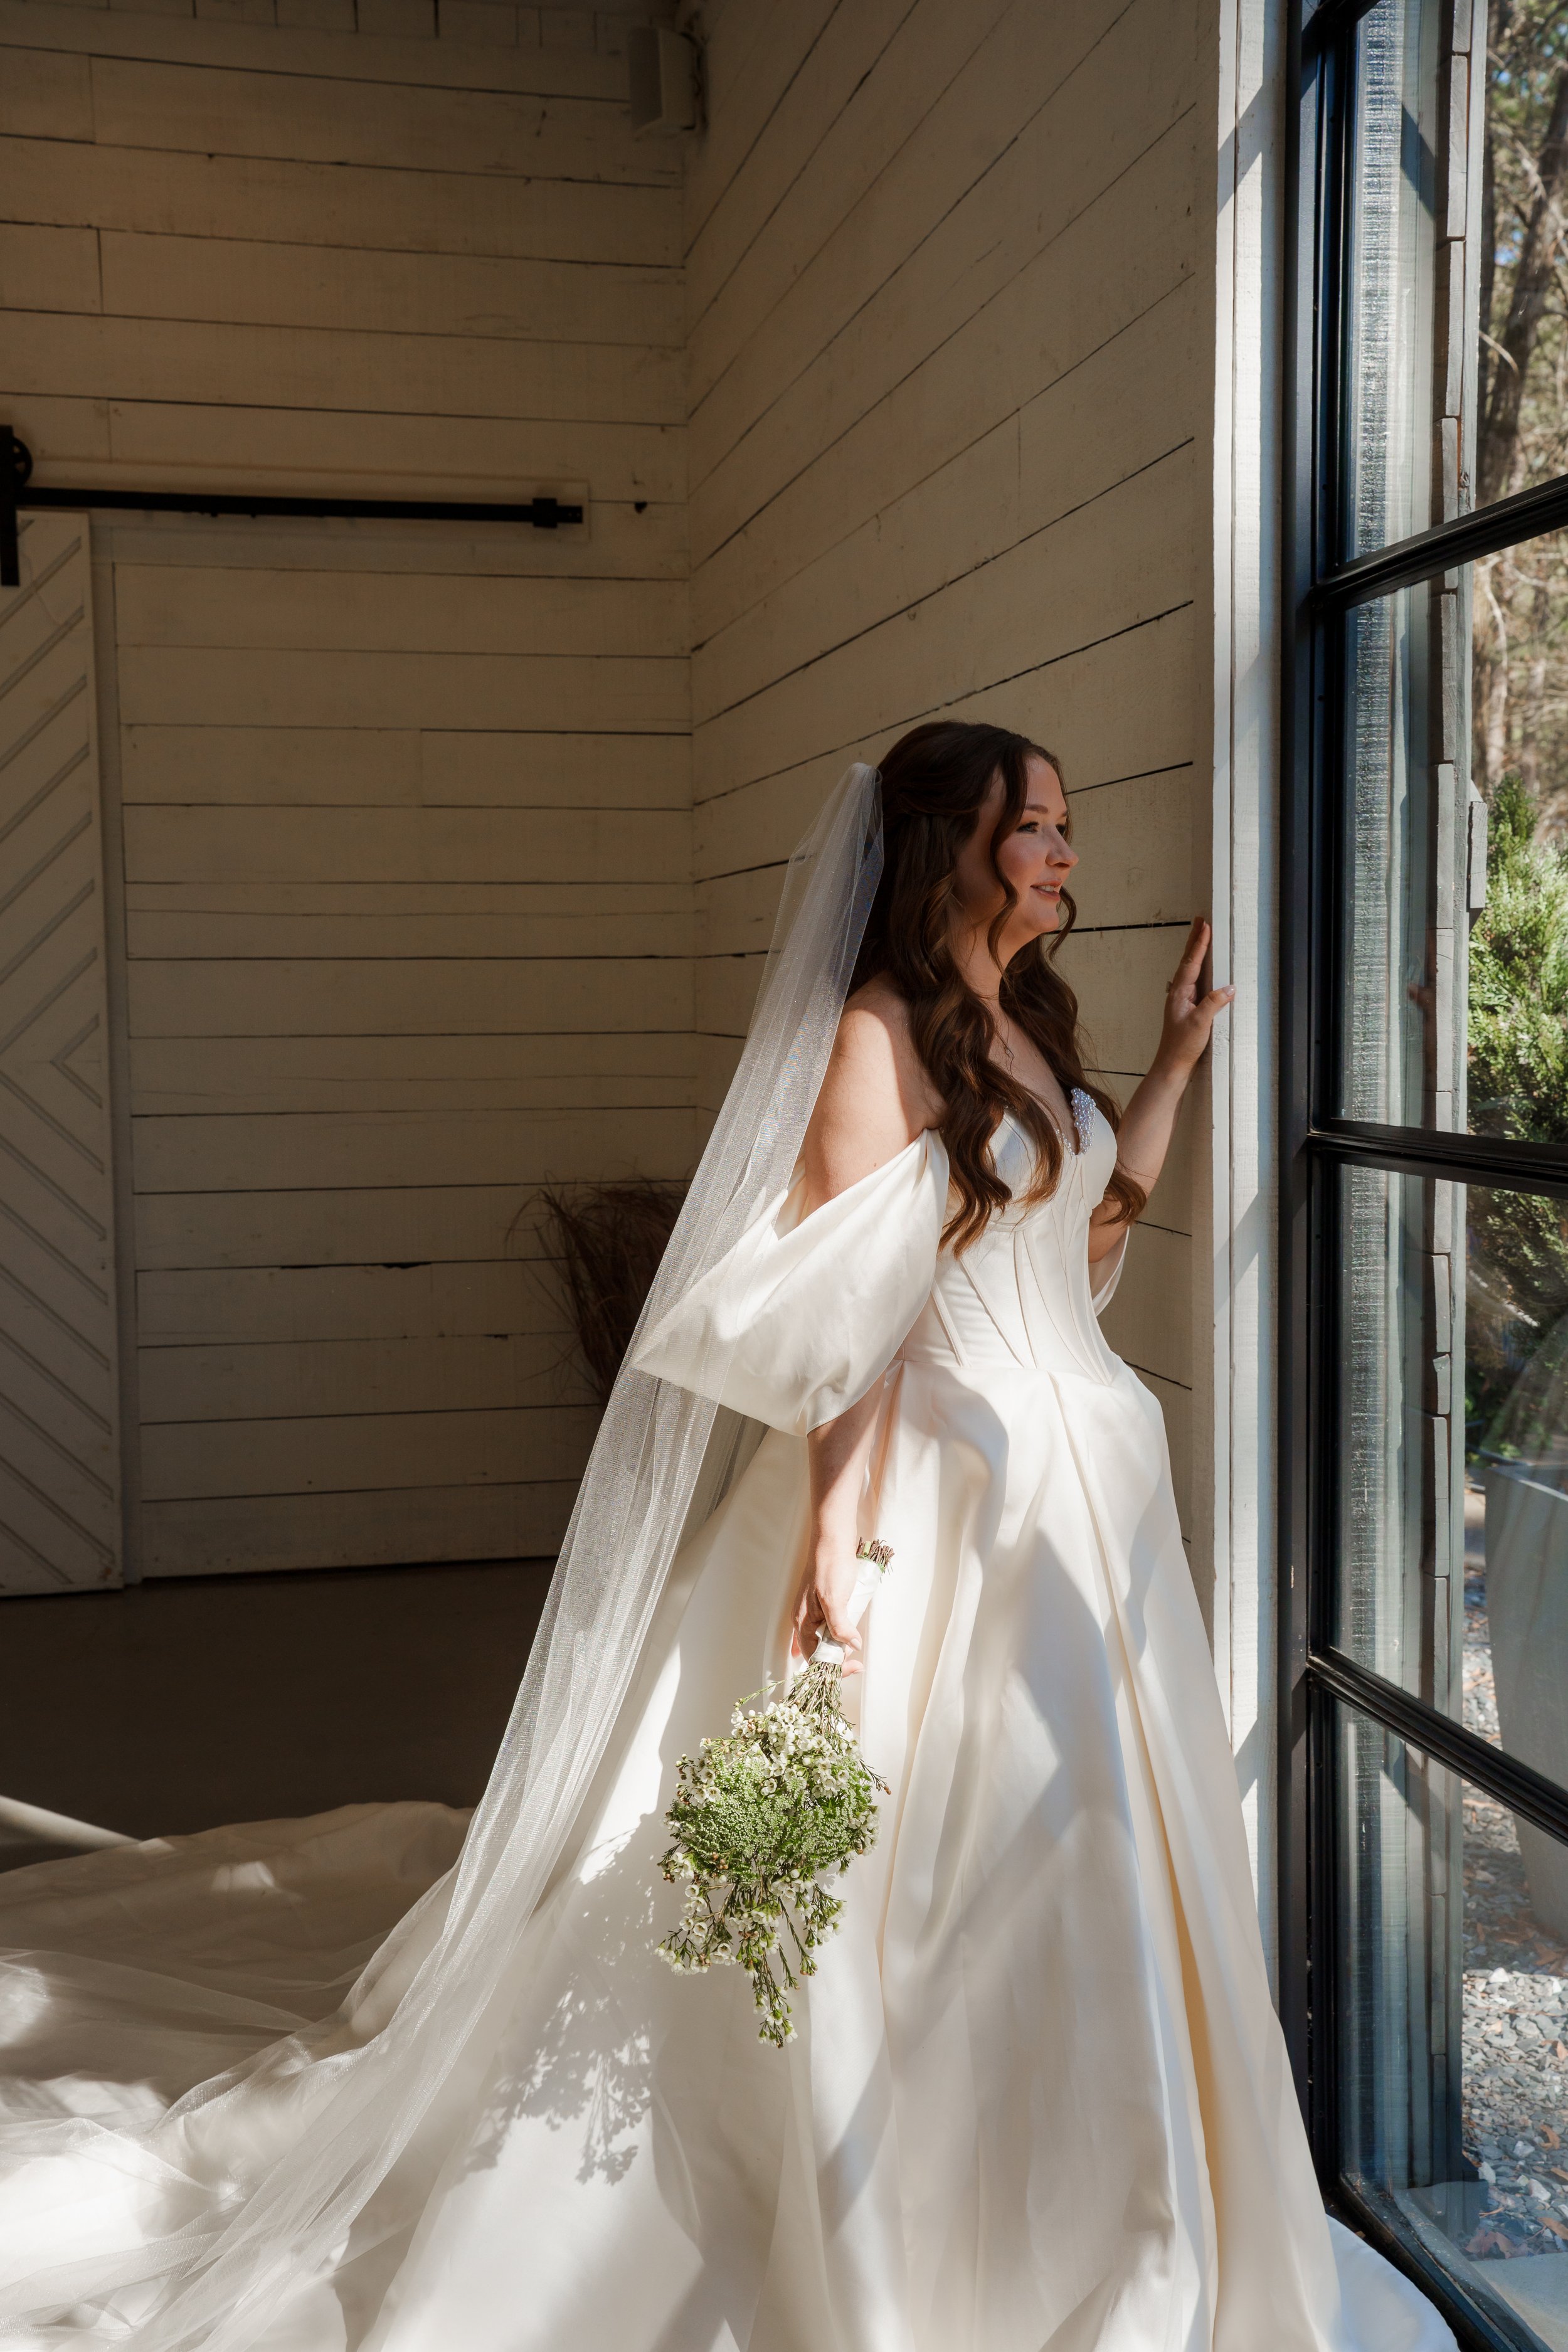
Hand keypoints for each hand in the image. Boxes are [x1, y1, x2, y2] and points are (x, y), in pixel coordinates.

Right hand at [791, 1539, 863, 1676]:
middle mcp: (804, 1620)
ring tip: (852, 1648)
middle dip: (835, 1660)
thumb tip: (851, 1647)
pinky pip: (825, 1627)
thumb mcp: (834, 1599)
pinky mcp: (821, 1603)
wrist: (832, 1540)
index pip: (815, 1658)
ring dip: (836, 1648)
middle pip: (817, 1652)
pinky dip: (835, 1637)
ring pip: (822, 1640)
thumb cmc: (830, 1566)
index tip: (854, 1666)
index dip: (834, 1667)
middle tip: (856, 1661)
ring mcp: (811, 1611)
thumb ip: (840, 1626)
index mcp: (802, 1622)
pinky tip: (839, 1640)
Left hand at [1154, 918, 1233, 1078]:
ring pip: (1190, 969)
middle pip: (1188, 961)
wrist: (1171, 1064)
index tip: (1205, 926)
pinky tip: (1202, 968)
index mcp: (1179, 993)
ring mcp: (1182, 1000)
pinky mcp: (1187, 1008)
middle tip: (1200, 921)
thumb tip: (1229, 987)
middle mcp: (1178, 993)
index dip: (1199, 944)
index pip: (1191, 963)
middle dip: (1195, 940)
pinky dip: (1199, 968)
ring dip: (1196, 952)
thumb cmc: (1182, 1045)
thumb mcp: (1200, 1023)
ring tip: (1201, 936)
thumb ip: (1214, 1003)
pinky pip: (1194, 981)